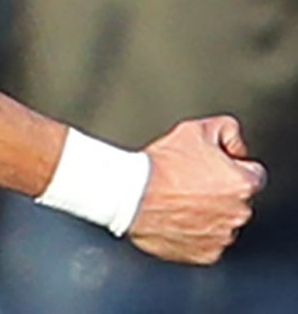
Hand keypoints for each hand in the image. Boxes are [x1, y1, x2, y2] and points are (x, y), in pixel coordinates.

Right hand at [131, 117, 265, 263]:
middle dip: (220, 190)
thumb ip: (226, 129)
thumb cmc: (159, 166)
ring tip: (180, 199)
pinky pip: (208, 242)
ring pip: (223, 222)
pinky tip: (177, 217)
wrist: (130, 195)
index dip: (231, 165)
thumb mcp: (193, 129)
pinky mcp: (206, 254)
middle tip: (190, 180)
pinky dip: (196, 232)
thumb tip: (233, 143)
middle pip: (238, 199)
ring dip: (209, 213)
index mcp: (242, 183)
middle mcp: (239, 213)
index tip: (211, 165)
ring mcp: (223, 236)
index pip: (253, 173)